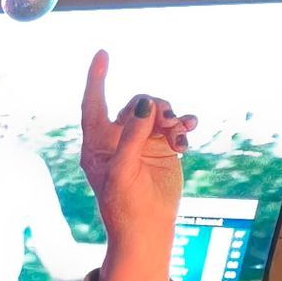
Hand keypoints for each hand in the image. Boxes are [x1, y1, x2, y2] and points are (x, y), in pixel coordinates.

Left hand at [78, 52, 194, 280]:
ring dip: (171, 115)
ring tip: (181, 132)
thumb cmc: (123, 205)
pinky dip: (182, 125)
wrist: (146, 226)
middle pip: (136, 104)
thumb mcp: (123, 171)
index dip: (97, 80)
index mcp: (96, 145)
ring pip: (157, 111)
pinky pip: (174, 123)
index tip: (102, 54)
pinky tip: (187, 136)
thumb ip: (132, 136)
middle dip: (154, 107)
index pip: (94, 105)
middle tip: (169, 122)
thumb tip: (146, 103)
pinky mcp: (162, 147)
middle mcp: (117, 139)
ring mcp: (141, 142)